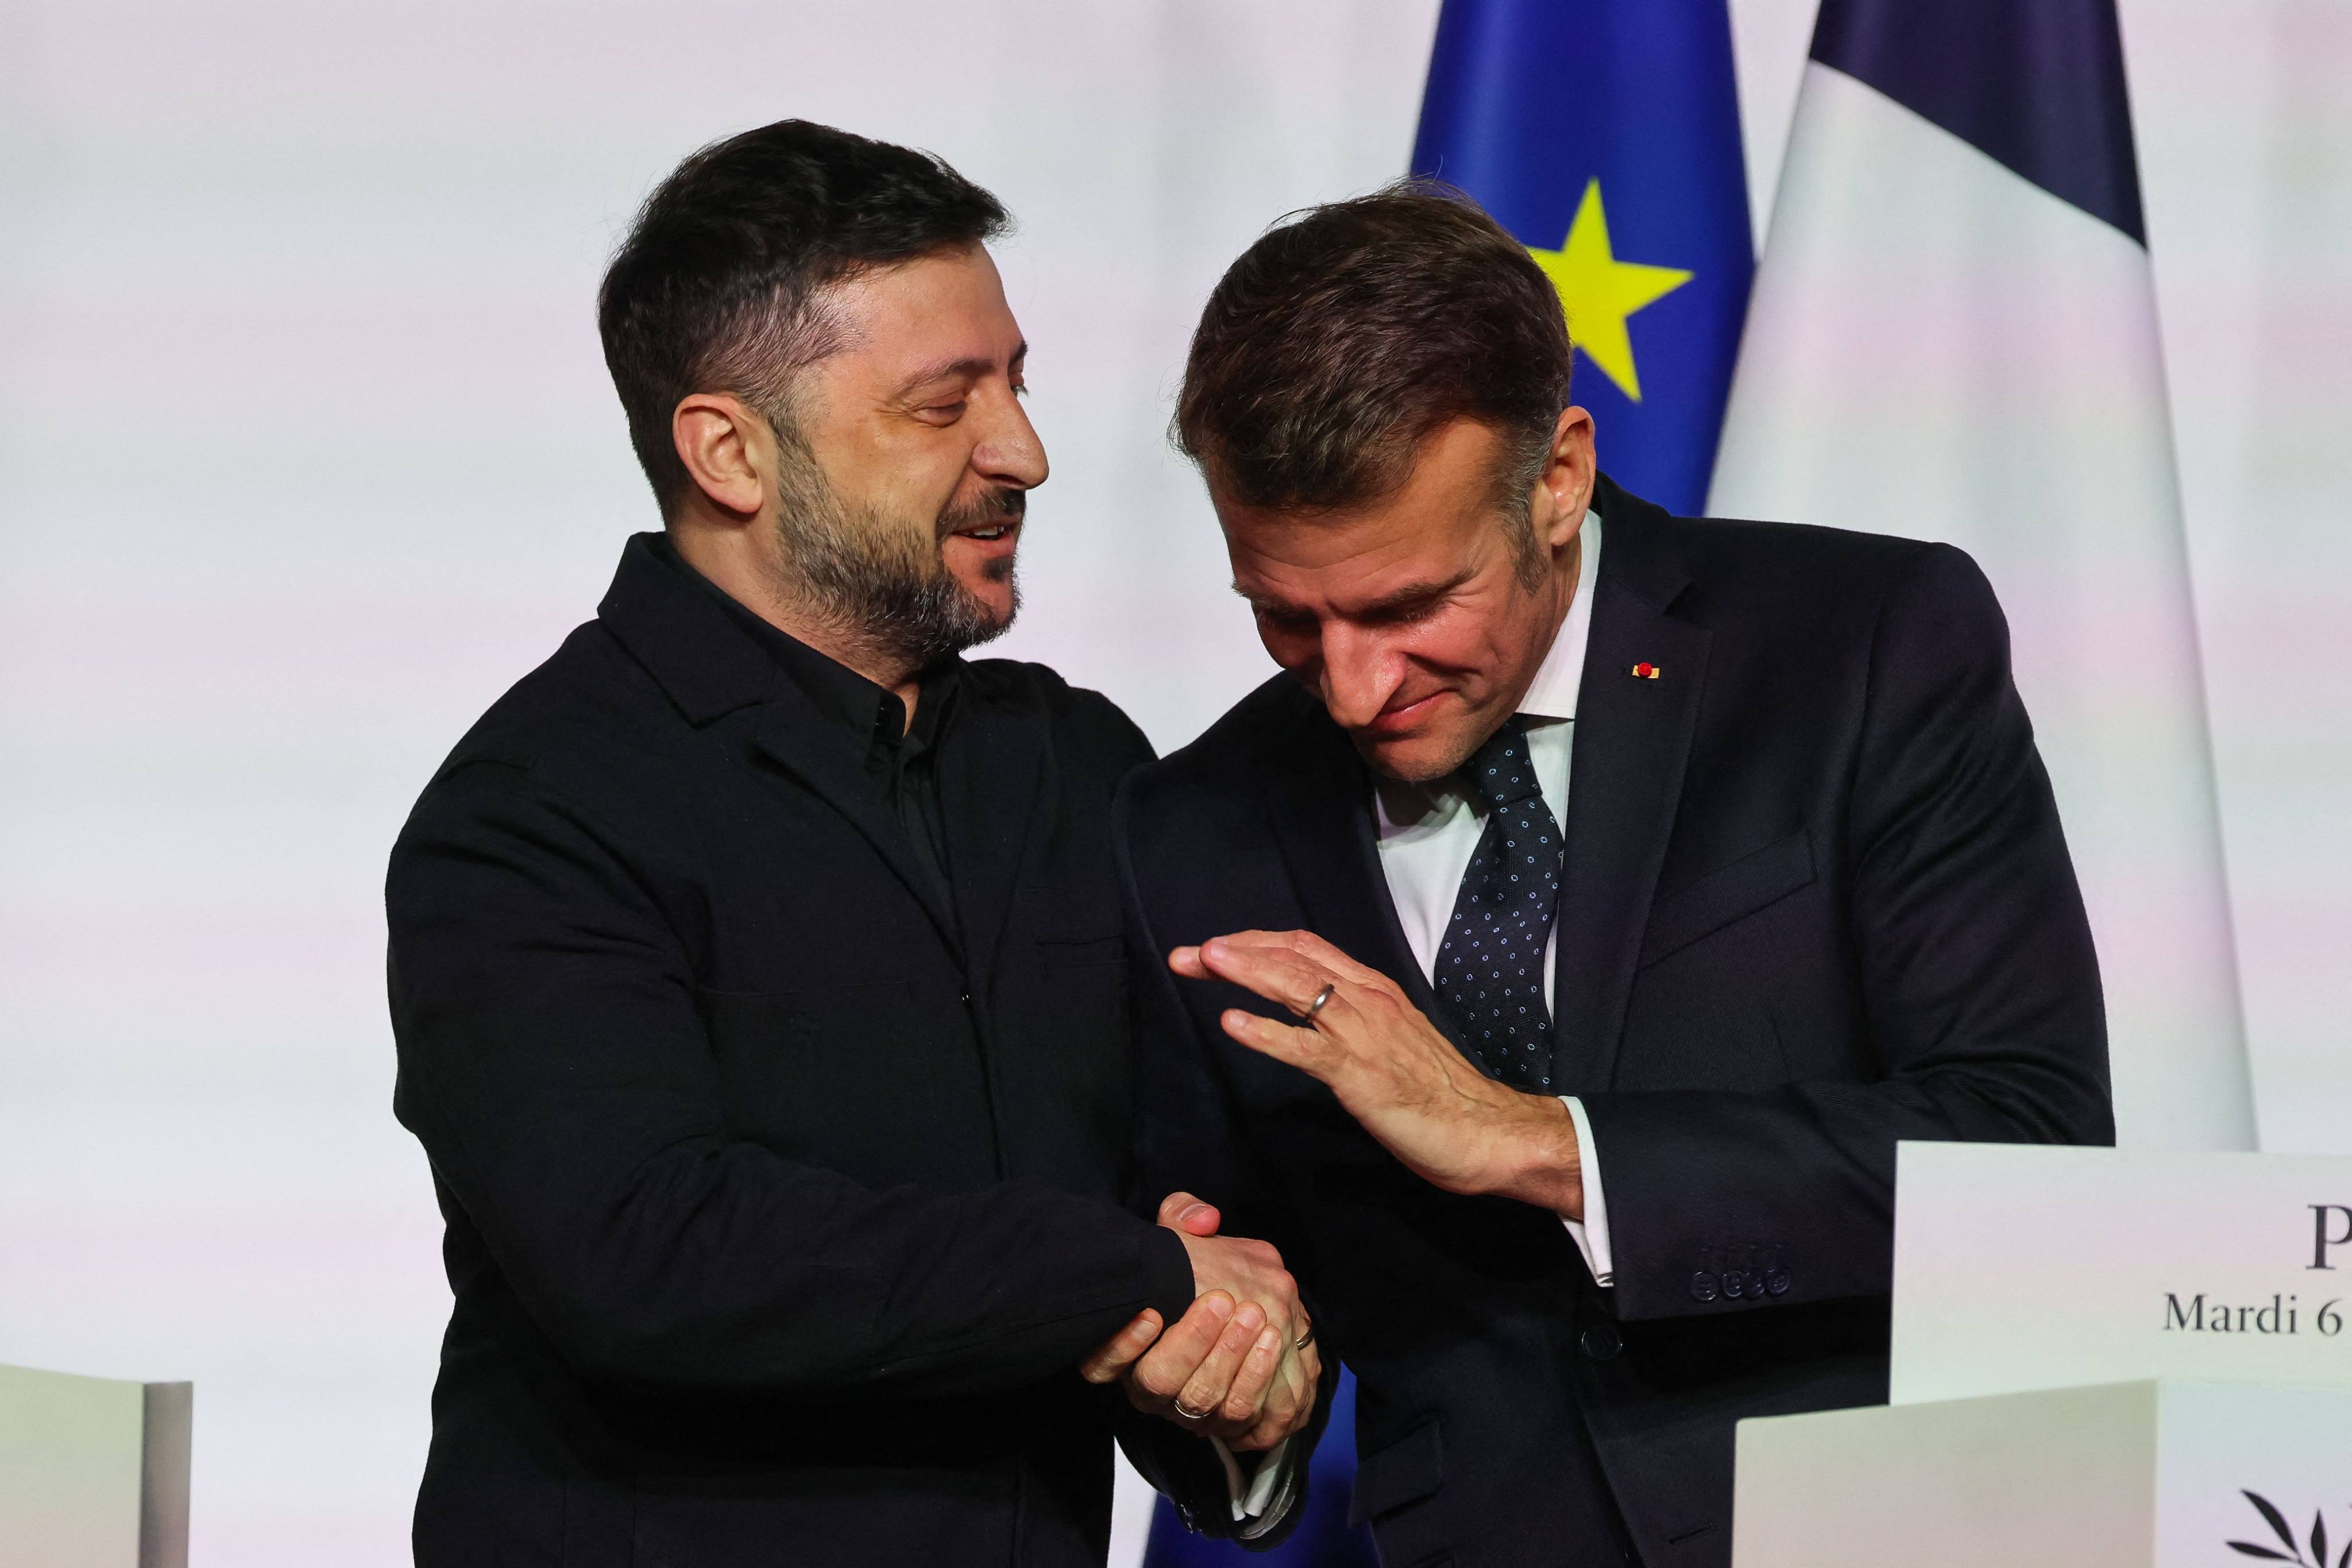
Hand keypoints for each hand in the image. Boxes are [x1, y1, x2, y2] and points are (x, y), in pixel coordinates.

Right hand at [1078, 1192, 1320, 1449]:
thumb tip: (1202, 1220)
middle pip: (1158, 1382)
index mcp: (1129, 1348)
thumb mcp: (1189, 1235)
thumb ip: (1184, 1217)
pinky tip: (1273, 1344)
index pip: (1100, 1366)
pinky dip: (1258, 1383)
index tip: (1150, 1314)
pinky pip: (1243, 1418)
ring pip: (1201, 1403)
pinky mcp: (1232, 1422)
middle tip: (1223, 1301)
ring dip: (1230, 1360)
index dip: (1121, 1347)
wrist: (1250, 1309)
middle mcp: (1150, 1387)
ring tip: (1256, 1317)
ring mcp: (1188, 1410)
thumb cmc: (1207, 1271)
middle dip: (1194, 1342)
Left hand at [1172, 930, 1583, 1217]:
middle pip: (1293, 958)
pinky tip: (1232, 1024)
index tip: (1214, 948)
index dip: (1255, 942)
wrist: (1488, 1132)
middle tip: (1187, 954)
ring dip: (1246, 972)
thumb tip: (1309, 1018)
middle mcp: (1369, 1001)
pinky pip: (1306, 1049)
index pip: (1305, 948)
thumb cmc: (1440, 1095)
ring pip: (1298, 988)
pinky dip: (1267, 1034)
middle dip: (1236, 951)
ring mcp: (1366, 1035)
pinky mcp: (1362, 1076)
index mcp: (1375, 991)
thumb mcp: (1391, 1042)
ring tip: (1203, 962)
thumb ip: (1352, 1023)